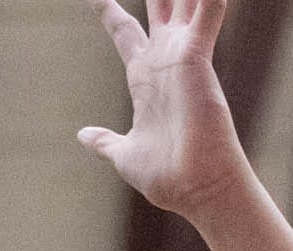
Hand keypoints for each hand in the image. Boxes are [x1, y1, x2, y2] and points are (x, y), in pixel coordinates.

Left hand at [78, 0, 247, 221]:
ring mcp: (182, 56)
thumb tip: (84, 136)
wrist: (196, 189)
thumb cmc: (166, 177)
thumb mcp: (124, 154)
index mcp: (144, 77)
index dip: (109, 11)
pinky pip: (208, 11)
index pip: (123, 30)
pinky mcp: (198, 58)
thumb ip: (106, 141)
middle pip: (155, 3)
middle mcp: (164, 60)